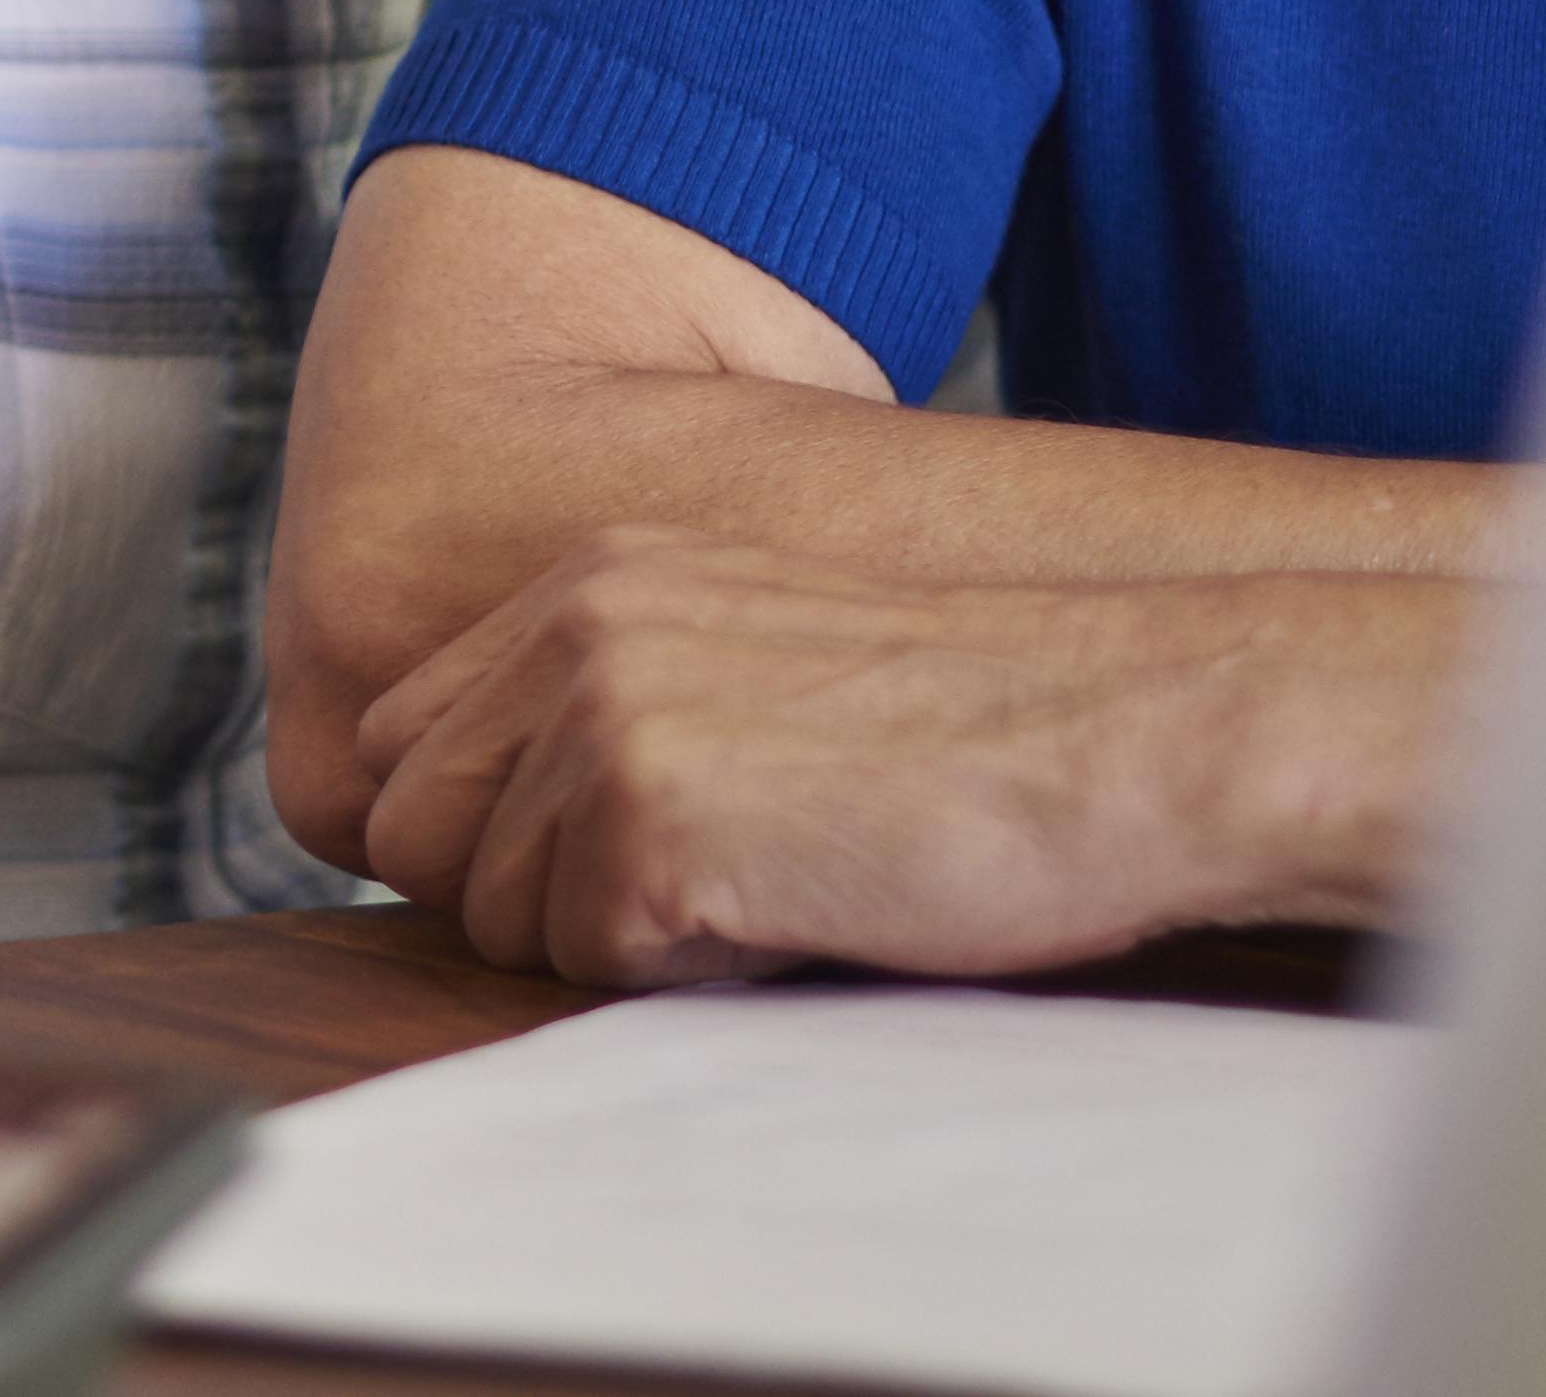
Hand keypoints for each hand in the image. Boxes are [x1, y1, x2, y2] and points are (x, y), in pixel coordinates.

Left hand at [320, 529, 1459, 983]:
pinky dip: (693, 964)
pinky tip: (807, 902)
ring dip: (626, 938)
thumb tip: (491, 838)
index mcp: (593, 580)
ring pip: (498, 915)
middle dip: (529, 899)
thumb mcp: (759, 670)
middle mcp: (573, 624)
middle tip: (701, 889)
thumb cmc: (984, 732)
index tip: (604, 866)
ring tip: (783, 877)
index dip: (486, 840)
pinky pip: (589, 956)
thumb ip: (616, 713)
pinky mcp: (647, 812)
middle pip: (410, 832)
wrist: (1141, 729)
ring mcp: (601, 711)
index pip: (404, 748)